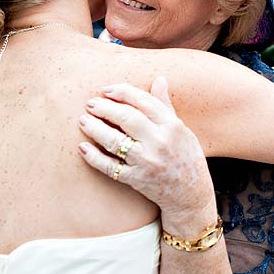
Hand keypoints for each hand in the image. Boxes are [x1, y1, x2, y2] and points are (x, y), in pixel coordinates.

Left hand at [78, 77, 217, 236]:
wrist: (190, 194)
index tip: (106, 90)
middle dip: (105, 108)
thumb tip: (159, 79)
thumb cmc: (185, 157)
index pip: (143, 102)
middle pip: (127, 118)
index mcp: (172, 126)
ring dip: (95, 129)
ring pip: (115, 141)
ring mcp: (147, 162)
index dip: (122, 92)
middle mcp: (160, 142)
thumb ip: (165, 105)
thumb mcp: (181, 129)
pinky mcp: (137, 180)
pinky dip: (94, 157)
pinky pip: (110, 167)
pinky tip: (83, 147)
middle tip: (90, 104)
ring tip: (83, 120)